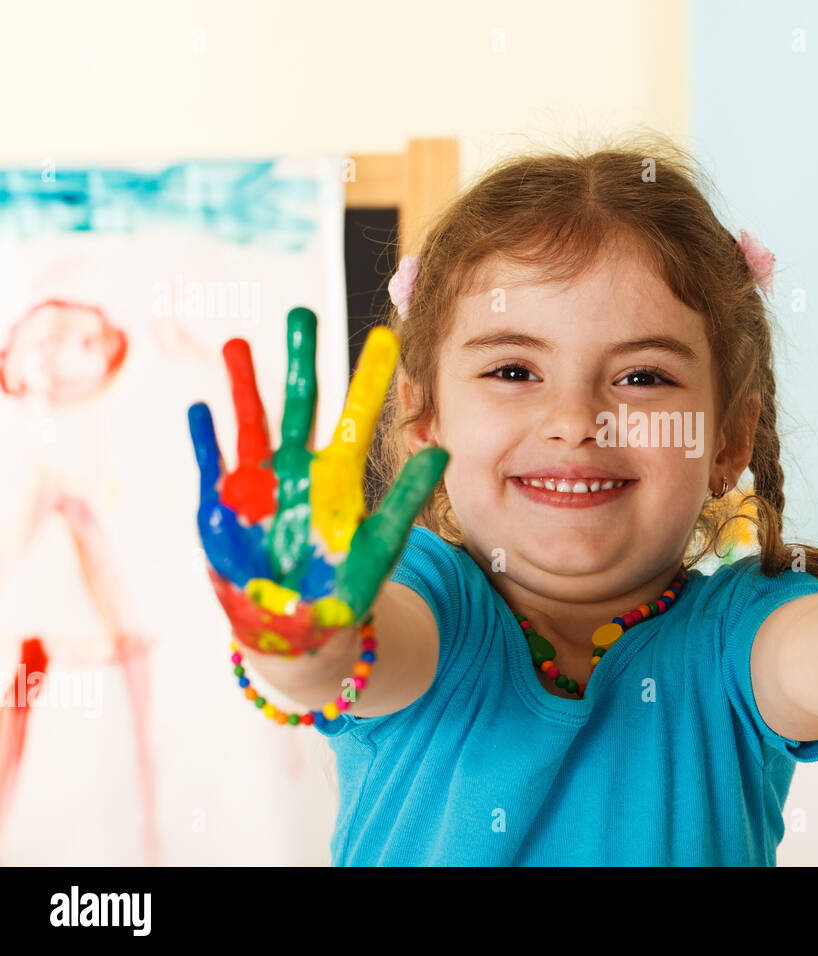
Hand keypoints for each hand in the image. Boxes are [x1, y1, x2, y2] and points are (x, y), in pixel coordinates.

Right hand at [187, 307, 447, 655]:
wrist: (299, 626)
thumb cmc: (346, 584)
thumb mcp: (383, 542)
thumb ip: (408, 498)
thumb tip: (445, 452)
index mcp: (339, 474)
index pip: (357, 415)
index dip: (370, 378)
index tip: (385, 334)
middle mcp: (298, 469)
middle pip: (300, 402)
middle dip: (300, 358)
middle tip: (303, 311)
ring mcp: (257, 484)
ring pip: (250, 422)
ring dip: (243, 384)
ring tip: (238, 343)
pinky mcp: (221, 508)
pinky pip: (210, 466)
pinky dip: (205, 440)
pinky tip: (200, 408)